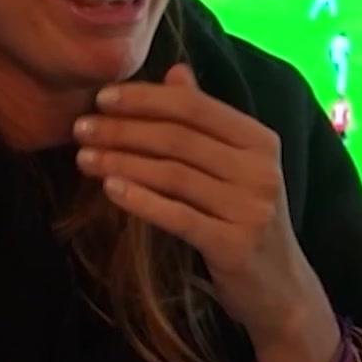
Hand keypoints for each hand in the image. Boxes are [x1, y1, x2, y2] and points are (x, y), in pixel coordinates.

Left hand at [73, 64, 326, 347]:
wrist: (280, 290)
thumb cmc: (245, 219)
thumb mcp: (234, 166)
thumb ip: (206, 121)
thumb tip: (176, 71)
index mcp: (260, 140)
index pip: (194, 107)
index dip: (145, 99)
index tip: (101, 98)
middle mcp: (260, 169)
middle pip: (179, 139)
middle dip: (123, 130)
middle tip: (80, 128)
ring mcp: (251, 208)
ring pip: (173, 175)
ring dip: (121, 162)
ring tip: (83, 159)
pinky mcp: (234, 245)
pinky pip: (177, 215)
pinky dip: (140, 199)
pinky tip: (109, 190)